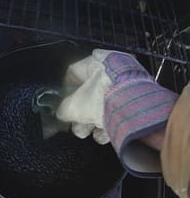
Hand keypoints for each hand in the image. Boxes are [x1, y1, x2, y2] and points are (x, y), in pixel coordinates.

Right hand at [56, 49, 176, 153]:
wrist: (137, 108)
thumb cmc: (102, 98)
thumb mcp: (73, 106)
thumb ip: (62, 110)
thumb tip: (61, 114)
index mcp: (94, 63)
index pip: (72, 74)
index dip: (64, 90)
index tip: (60, 104)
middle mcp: (108, 71)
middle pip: (86, 93)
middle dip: (79, 112)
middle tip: (74, 122)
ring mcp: (122, 86)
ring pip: (100, 105)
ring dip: (91, 121)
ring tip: (87, 131)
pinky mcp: (133, 102)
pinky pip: (115, 114)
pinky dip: (107, 125)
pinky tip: (102, 135)